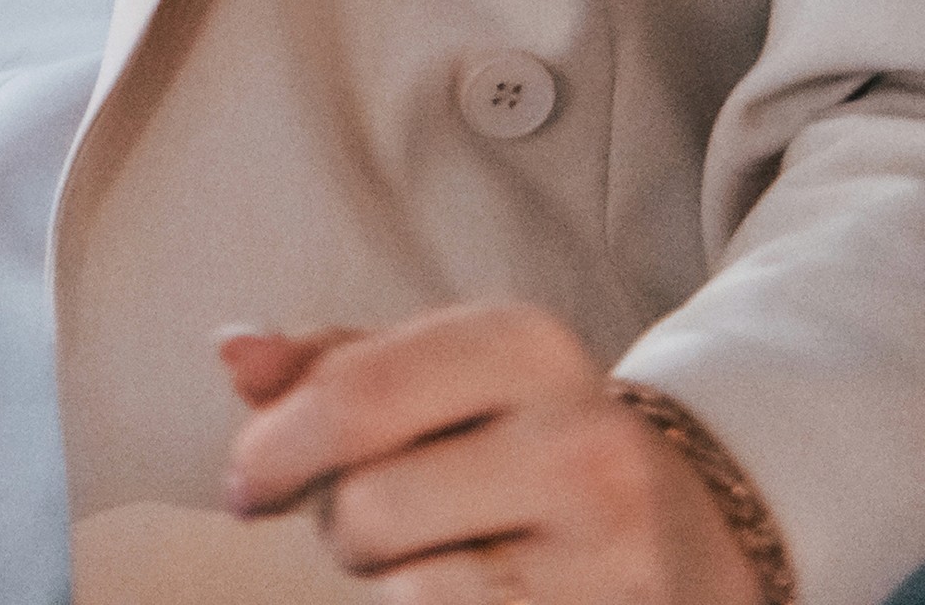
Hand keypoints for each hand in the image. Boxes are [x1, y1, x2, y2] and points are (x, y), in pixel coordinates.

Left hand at [220, 309, 769, 602]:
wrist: (691, 524)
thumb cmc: (519, 438)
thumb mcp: (442, 375)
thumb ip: (329, 362)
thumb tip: (232, 353)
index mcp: (528, 345)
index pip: (356, 393)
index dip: (272, 450)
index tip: (244, 486)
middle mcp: (585, 440)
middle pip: (370, 509)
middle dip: (339, 526)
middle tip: (369, 525)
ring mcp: (617, 550)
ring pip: (413, 591)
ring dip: (389, 584)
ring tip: (431, 558)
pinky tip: (473, 589)